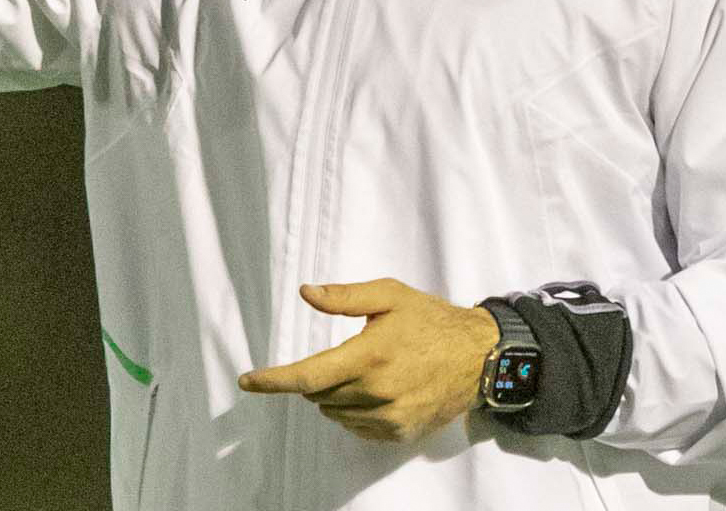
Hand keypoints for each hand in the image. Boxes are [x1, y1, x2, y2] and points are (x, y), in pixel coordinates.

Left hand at [237, 278, 498, 444]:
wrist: (478, 356)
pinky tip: (378, 391)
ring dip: (336, 395)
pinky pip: (357, 427)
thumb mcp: (390, 296)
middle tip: (347, 356)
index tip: (247, 381)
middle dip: (319, 376)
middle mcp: (376, 391)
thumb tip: (306, 292)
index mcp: (368, 355)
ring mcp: (389, 417)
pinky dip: (355, 412)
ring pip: (335, 412)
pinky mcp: (400, 433)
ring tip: (368, 371)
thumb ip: (345, 296)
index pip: (307, 376)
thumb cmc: (431, 320)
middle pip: (319, 394)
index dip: (273, 380)